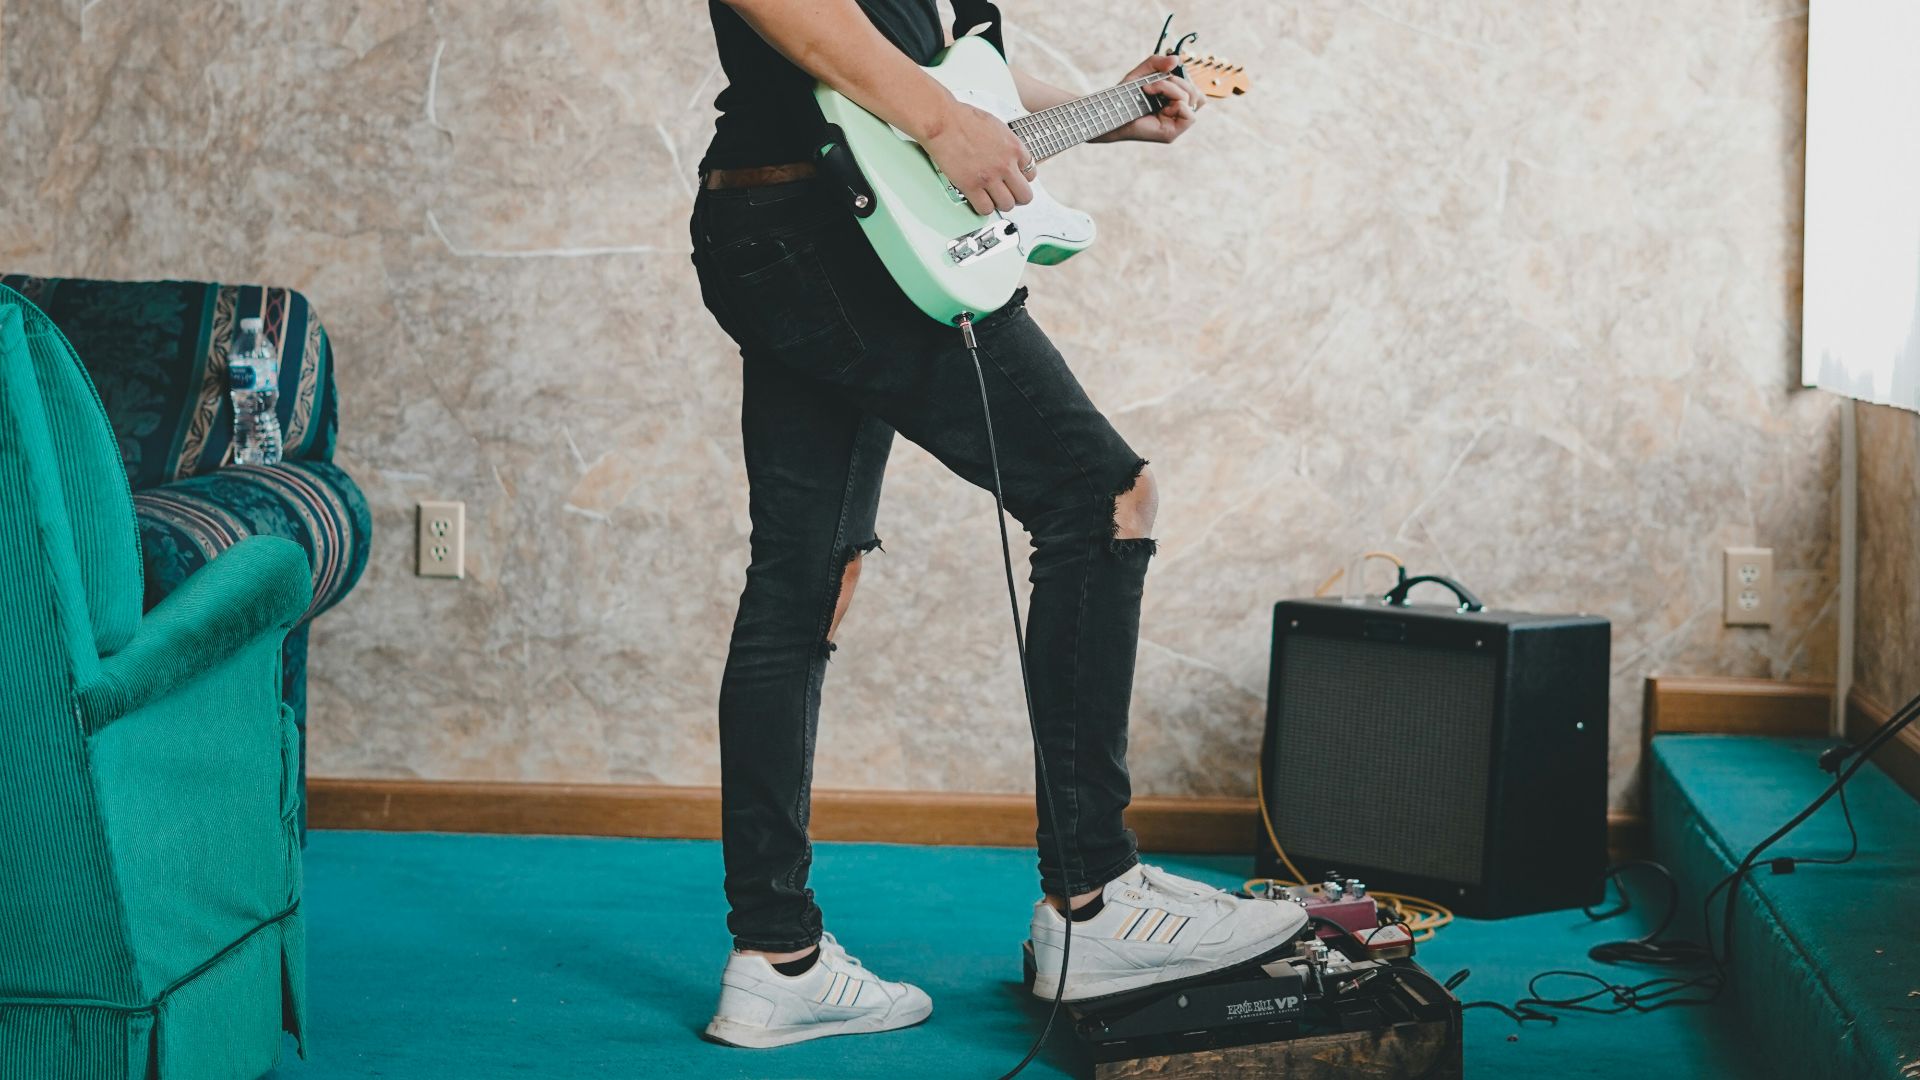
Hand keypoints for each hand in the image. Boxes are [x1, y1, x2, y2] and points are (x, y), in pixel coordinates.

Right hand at [921, 99, 1035, 214]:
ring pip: (1007, 205)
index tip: (1015, 180)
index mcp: (1014, 148)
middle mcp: (1005, 164)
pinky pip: (986, 208)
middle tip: (1009, 194)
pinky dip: (984, 207)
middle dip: (1017, 196)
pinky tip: (979, 200)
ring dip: (1000, 203)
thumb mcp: (997, 127)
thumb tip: (1008, 155)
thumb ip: (1006, 145)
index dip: (1022, 179)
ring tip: (992, 197)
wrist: (943, 122)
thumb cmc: (963, 120)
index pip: (1031, 174)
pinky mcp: (971, 186)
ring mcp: (989, 177)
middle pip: (1024, 195)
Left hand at [1096, 53, 1202, 144]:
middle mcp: (1177, 116)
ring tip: (1149, 89)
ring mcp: (1174, 126)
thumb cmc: (1124, 97)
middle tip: (1153, 82)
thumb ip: (1157, 63)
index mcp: (1175, 104)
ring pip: (1193, 101)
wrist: (1108, 112)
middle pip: (1197, 95)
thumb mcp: (1142, 73)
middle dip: (1177, 81)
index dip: (1185, 79)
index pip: (1196, 92)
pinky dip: (1175, 99)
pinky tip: (1155, 98)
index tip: (1164, 74)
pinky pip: (1190, 116)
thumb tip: (1176, 59)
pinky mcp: (1170, 134)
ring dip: (1172, 88)